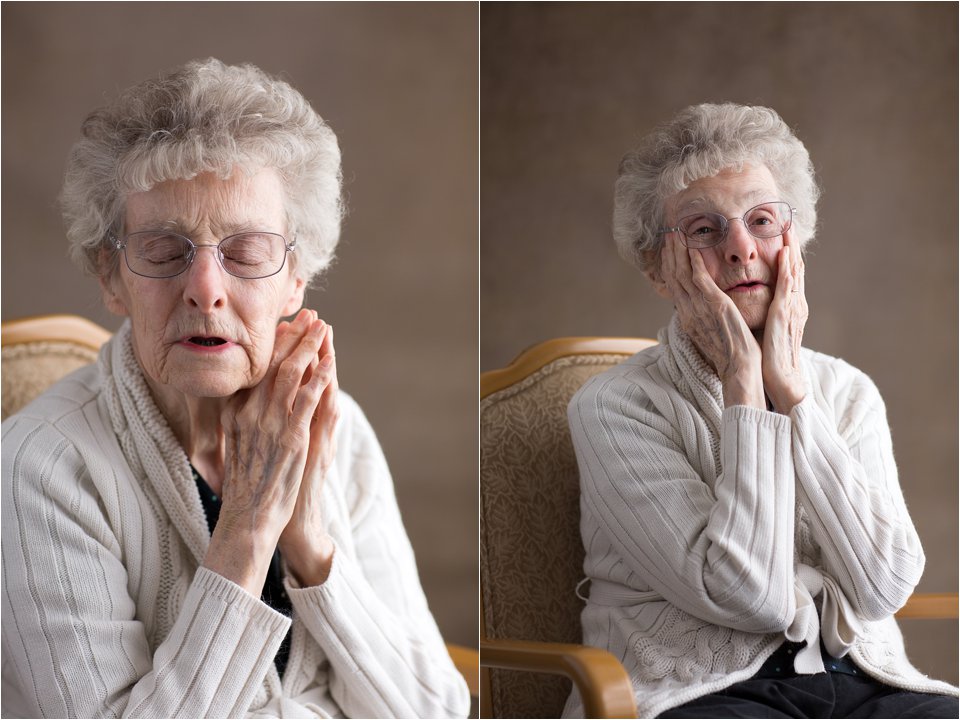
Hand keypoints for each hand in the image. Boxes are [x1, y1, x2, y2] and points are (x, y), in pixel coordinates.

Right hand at [203, 308, 328, 594]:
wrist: (247, 519)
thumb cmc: (245, 485)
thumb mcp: (234, 444)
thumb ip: (240, 418)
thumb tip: (247, 398)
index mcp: (234, 412)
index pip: (255, 367)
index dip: (274, 342)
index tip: (287, 324)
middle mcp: (249, 412)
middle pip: (274, 362)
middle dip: (294, 335)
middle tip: (310, 315)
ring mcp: (270, 424)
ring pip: (292, 373)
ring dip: (310, 347)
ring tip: (322, 328)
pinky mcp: (291, 438)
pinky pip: (308, 399)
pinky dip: (320, 376)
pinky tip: (330, 362)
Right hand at [659, 234, 764, 407]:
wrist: (739, 369)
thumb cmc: (731, 356)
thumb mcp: (713, 335)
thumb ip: (706, 320)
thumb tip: (705, 312)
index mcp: (688, 319)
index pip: (674, 287)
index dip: (670, 267)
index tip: (670, 251)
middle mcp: (688, 311)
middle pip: (673, 277)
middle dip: (670, 254)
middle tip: (669, 235)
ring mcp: (699, 308)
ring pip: (683, 273)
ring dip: (679, 251)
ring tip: (677, 234)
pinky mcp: (714, 304)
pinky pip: (699, 277)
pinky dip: (695, 260)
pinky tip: (694, 246)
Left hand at [761, 233, 807, 412]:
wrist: (778, 377)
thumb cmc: (769, 356)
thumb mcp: (765, 328)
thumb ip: (762, 312)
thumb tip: (751, 303)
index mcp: (787, 307)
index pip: (788, 275)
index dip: (787, 255)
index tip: (782, 236)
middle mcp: (793, 304)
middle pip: (794, 268)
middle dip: (792, 245)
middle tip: (789, 222)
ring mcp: (791, 307)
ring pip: (794, 272)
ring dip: (792, 249)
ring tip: (789, 229)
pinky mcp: (784, 313)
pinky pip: (787, 286)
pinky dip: (788, 268)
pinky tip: (785, 253)